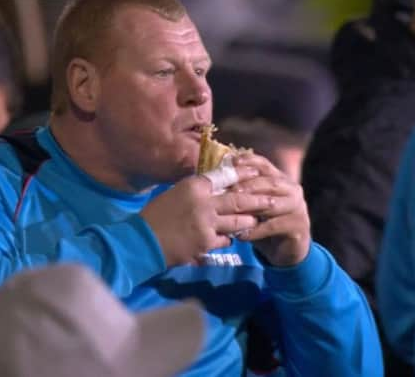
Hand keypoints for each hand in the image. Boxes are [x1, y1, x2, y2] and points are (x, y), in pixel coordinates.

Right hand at [141, 166, 272, 266]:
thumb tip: (215, 188)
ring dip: (248, 221)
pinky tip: (232, 238)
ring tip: (256, 219)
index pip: (224, 176)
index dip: (242, 174)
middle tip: (272, 199)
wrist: (142, 241)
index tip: (256, 171)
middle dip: (258, 199)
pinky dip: (230, 238)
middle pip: (238, 199)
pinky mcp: (206, 243)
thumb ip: (195, 191)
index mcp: (194, 186)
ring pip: (237, 222)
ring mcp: (206, 223)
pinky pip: (226, 240)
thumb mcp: (174, 194)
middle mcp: (203, 202)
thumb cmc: (155, 215)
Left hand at [231, 154, 310, 266]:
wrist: (286, 249)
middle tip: (230, 191)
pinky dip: (256, 230)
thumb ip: (241, 192)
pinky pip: (274, 226)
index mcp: (280, 179)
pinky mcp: (298, 226)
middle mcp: (292, 189)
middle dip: (248, 186)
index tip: (231, 162)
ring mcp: (298, 207)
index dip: (249, 161)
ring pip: (272, 204)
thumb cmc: (264, 222)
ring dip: (251, 208)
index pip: (264, 165)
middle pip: (269, 182)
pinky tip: (241, 235)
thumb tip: (215, 181)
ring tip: (233, 213)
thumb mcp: (252, 204)